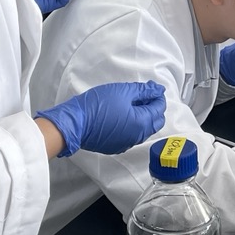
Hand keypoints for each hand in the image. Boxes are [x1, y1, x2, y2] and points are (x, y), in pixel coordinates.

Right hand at [36, 81, 166, 156]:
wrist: (75, 122)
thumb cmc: (98, 105)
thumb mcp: (123, 91)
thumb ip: (144, 91)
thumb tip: (158, 89)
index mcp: (142, 123)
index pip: (159, 108)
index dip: (158, 96)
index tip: (151, 88)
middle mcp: (138, 137)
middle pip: (155, 121)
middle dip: (153, 108)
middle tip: (143, 95)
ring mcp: (127, 143)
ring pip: (144, 129)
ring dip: (143, 116)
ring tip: (132, 103)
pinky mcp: (116, 146)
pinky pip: (131, 135)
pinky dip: (132, 125)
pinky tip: (122, 115)